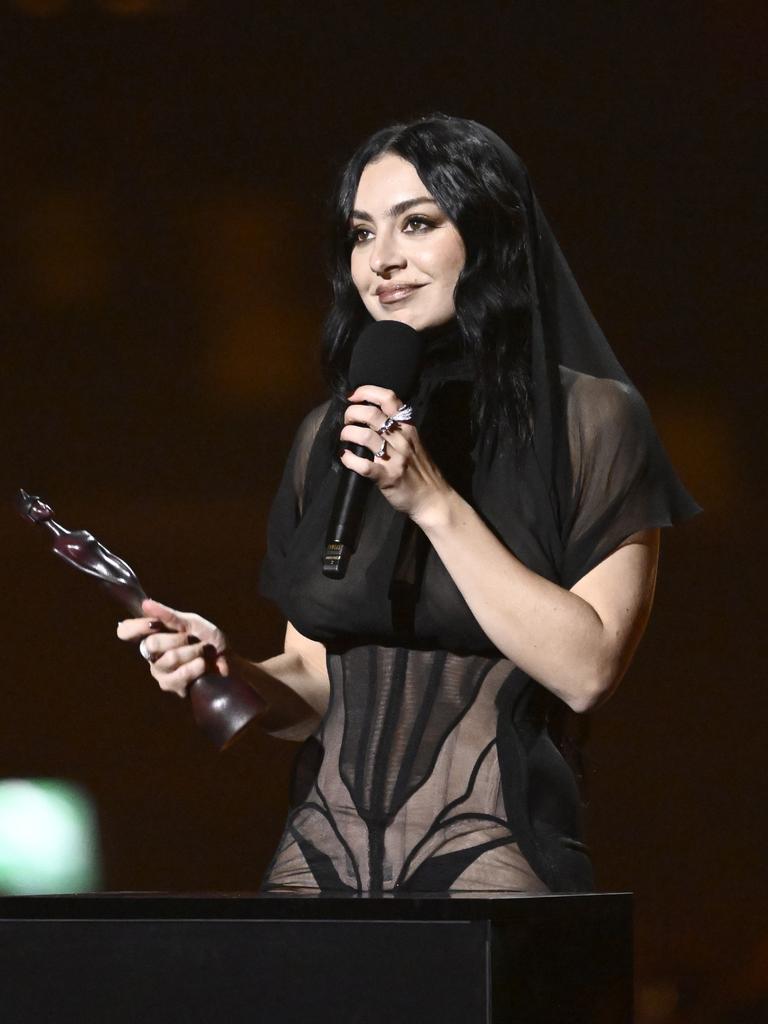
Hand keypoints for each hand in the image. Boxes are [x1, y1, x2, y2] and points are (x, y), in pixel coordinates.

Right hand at [116, 597, 228, 697]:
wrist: (229, 660)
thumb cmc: (209, 640)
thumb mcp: (192, 622)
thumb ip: (169, 615)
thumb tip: (145, 604)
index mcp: (153, 634)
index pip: (126, 631)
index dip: (135, 627)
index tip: (154, 625)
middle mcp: (151, 653)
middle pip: (150, 644)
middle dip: (179, 639)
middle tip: (192, 640)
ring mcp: (159, 671)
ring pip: (168, 658)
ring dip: (193, 652)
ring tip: (202, 653)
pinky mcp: (170, 686)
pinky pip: (178, 676)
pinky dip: (195, 667)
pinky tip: (202, 666)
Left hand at [340, 385, 451, 523]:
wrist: (433, 499)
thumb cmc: (421, 470)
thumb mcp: (414, 442)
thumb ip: (398, 427)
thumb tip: (371, 413)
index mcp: (408, 428)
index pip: (389, 399)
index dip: (367, 392)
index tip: (353, 396)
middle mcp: (402, 439)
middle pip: (372, 415)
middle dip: (352, 413)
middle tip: (347, 420)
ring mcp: (394, 459)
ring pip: (365, 437)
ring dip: (348, 433)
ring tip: (344, 437)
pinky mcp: (387, 478)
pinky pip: (363, 465)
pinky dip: (349, 459)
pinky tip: (345, 457)